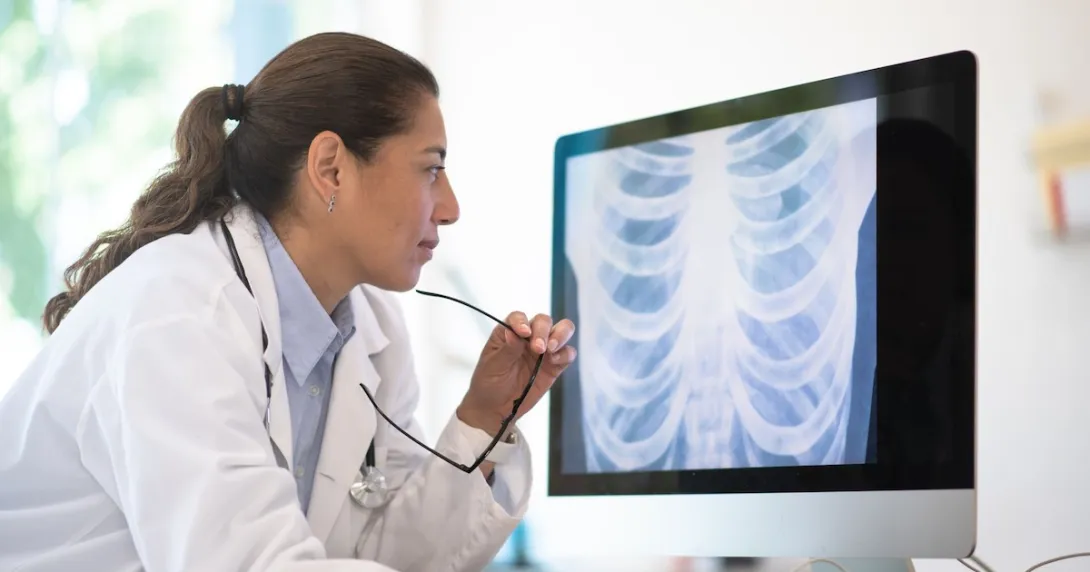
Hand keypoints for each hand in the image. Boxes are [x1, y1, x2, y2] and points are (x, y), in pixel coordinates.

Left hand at [457, 312, 576, 436]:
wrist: (495, 408)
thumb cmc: (488, 383)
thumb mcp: (493, 366)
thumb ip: (507, 349)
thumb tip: (515, 333)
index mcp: (509, 332)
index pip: (519, 318)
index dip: (523, 322)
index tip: (524, 333)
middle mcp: (528, 337)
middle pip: (544, 321)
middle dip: (544, 331)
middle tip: (539, 348)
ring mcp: (543, 351)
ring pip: (561, 331)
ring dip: (560, 336)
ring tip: (551, 349)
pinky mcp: (554, 366)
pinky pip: (567, 354)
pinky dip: (565, 354)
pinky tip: (555, 361)